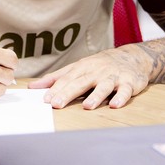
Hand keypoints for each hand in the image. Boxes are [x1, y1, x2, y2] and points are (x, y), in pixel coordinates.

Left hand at [27, 45, 150, 108]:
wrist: (131, 57)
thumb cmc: (99, 65)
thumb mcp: (77, 68)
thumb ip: (56, 78)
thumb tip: (33, 86)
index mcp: (82, 68)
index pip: (66, 79)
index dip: (56, 89)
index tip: (45, 100)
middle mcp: (96, 71)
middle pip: (81, 83)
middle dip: (68, 93)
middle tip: (57, 104)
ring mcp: (113, 77)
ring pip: (103, 86)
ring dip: (96, 96)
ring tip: (87, 106)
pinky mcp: (129, 83)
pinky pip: (125, 91)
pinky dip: (121, 97)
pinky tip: (115, 105)